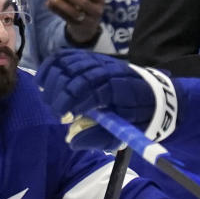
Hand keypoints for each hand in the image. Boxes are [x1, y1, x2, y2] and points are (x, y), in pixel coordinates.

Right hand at [37, 49, 157, 149]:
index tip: (64, 118)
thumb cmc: (139, 115)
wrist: (156, 94)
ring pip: (66, 63)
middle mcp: (108, 68)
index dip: (72, 101)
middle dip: (59, 94)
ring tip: (50, 101)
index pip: (90, 86)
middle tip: (56, 114)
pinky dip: (50, 67)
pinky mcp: (89, 57)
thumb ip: (100, 138)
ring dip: (52, 83)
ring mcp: (98, 60)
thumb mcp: (126, 133)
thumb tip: (72, 142)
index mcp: (121, 87)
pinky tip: (43, 82)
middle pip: (75, 73)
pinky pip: (64, 56)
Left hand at [46, 0, 105, 44]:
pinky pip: (66, 18)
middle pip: (84, 3)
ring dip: (61, 4)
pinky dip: (56, 10)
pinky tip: (48, 4)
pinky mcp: (77, 26)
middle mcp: (96, 11)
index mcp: (99, 0)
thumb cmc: (85, 5)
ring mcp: (87, 20)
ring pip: (74, 13)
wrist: (87, 27)